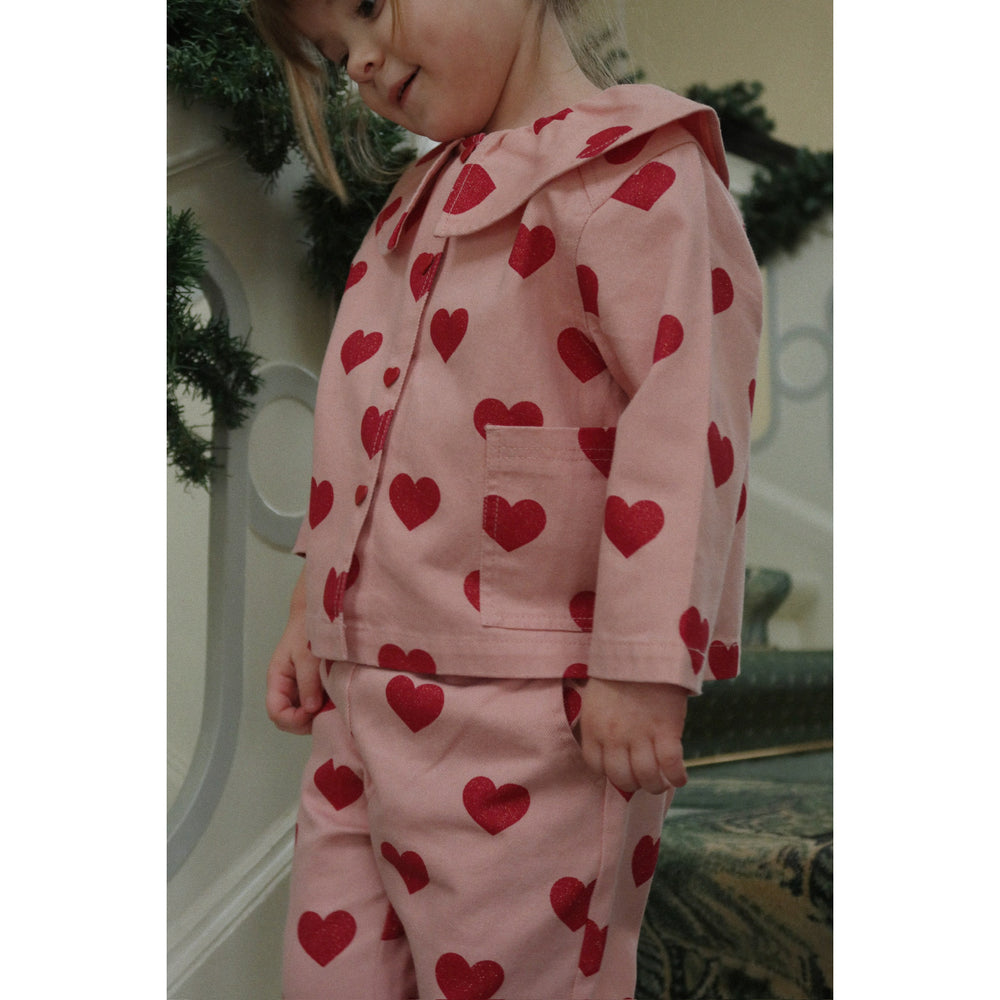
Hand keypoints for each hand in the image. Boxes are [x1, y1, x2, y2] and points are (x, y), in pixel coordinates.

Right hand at [265, 571, 324, 734]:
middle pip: (289, 718)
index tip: (314, 712)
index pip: (276, 713)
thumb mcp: (308, 655)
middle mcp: (286, 687)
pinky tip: (337, 699)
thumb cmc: (310, 629)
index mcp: (278, 679)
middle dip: (306, 721)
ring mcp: (300, 687)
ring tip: (335, 704)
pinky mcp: (313, 684)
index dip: (293, 719)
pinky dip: (324, 707)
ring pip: (302, 714)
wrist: (323, 610)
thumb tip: (311, 710)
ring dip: (317, 715)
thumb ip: (308, 683)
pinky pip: (314, 704)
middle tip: (328, 711)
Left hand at [576, 678, 688, 793]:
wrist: (644, 650)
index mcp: (593, 728)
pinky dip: (677, 777)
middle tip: (645, 778)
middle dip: (634, 784)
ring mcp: (640, 735)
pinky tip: (680, 778)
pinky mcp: (666, 730)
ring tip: (663, 781)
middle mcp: (614, 737)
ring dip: (656, 785)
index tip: (622, 770)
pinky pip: (671, 765)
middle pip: (622, 778)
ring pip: (647, 777)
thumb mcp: (596, 697)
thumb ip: (599, 722)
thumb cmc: (620, 670)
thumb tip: (606, 741)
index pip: (596, 767)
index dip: (610, 773)